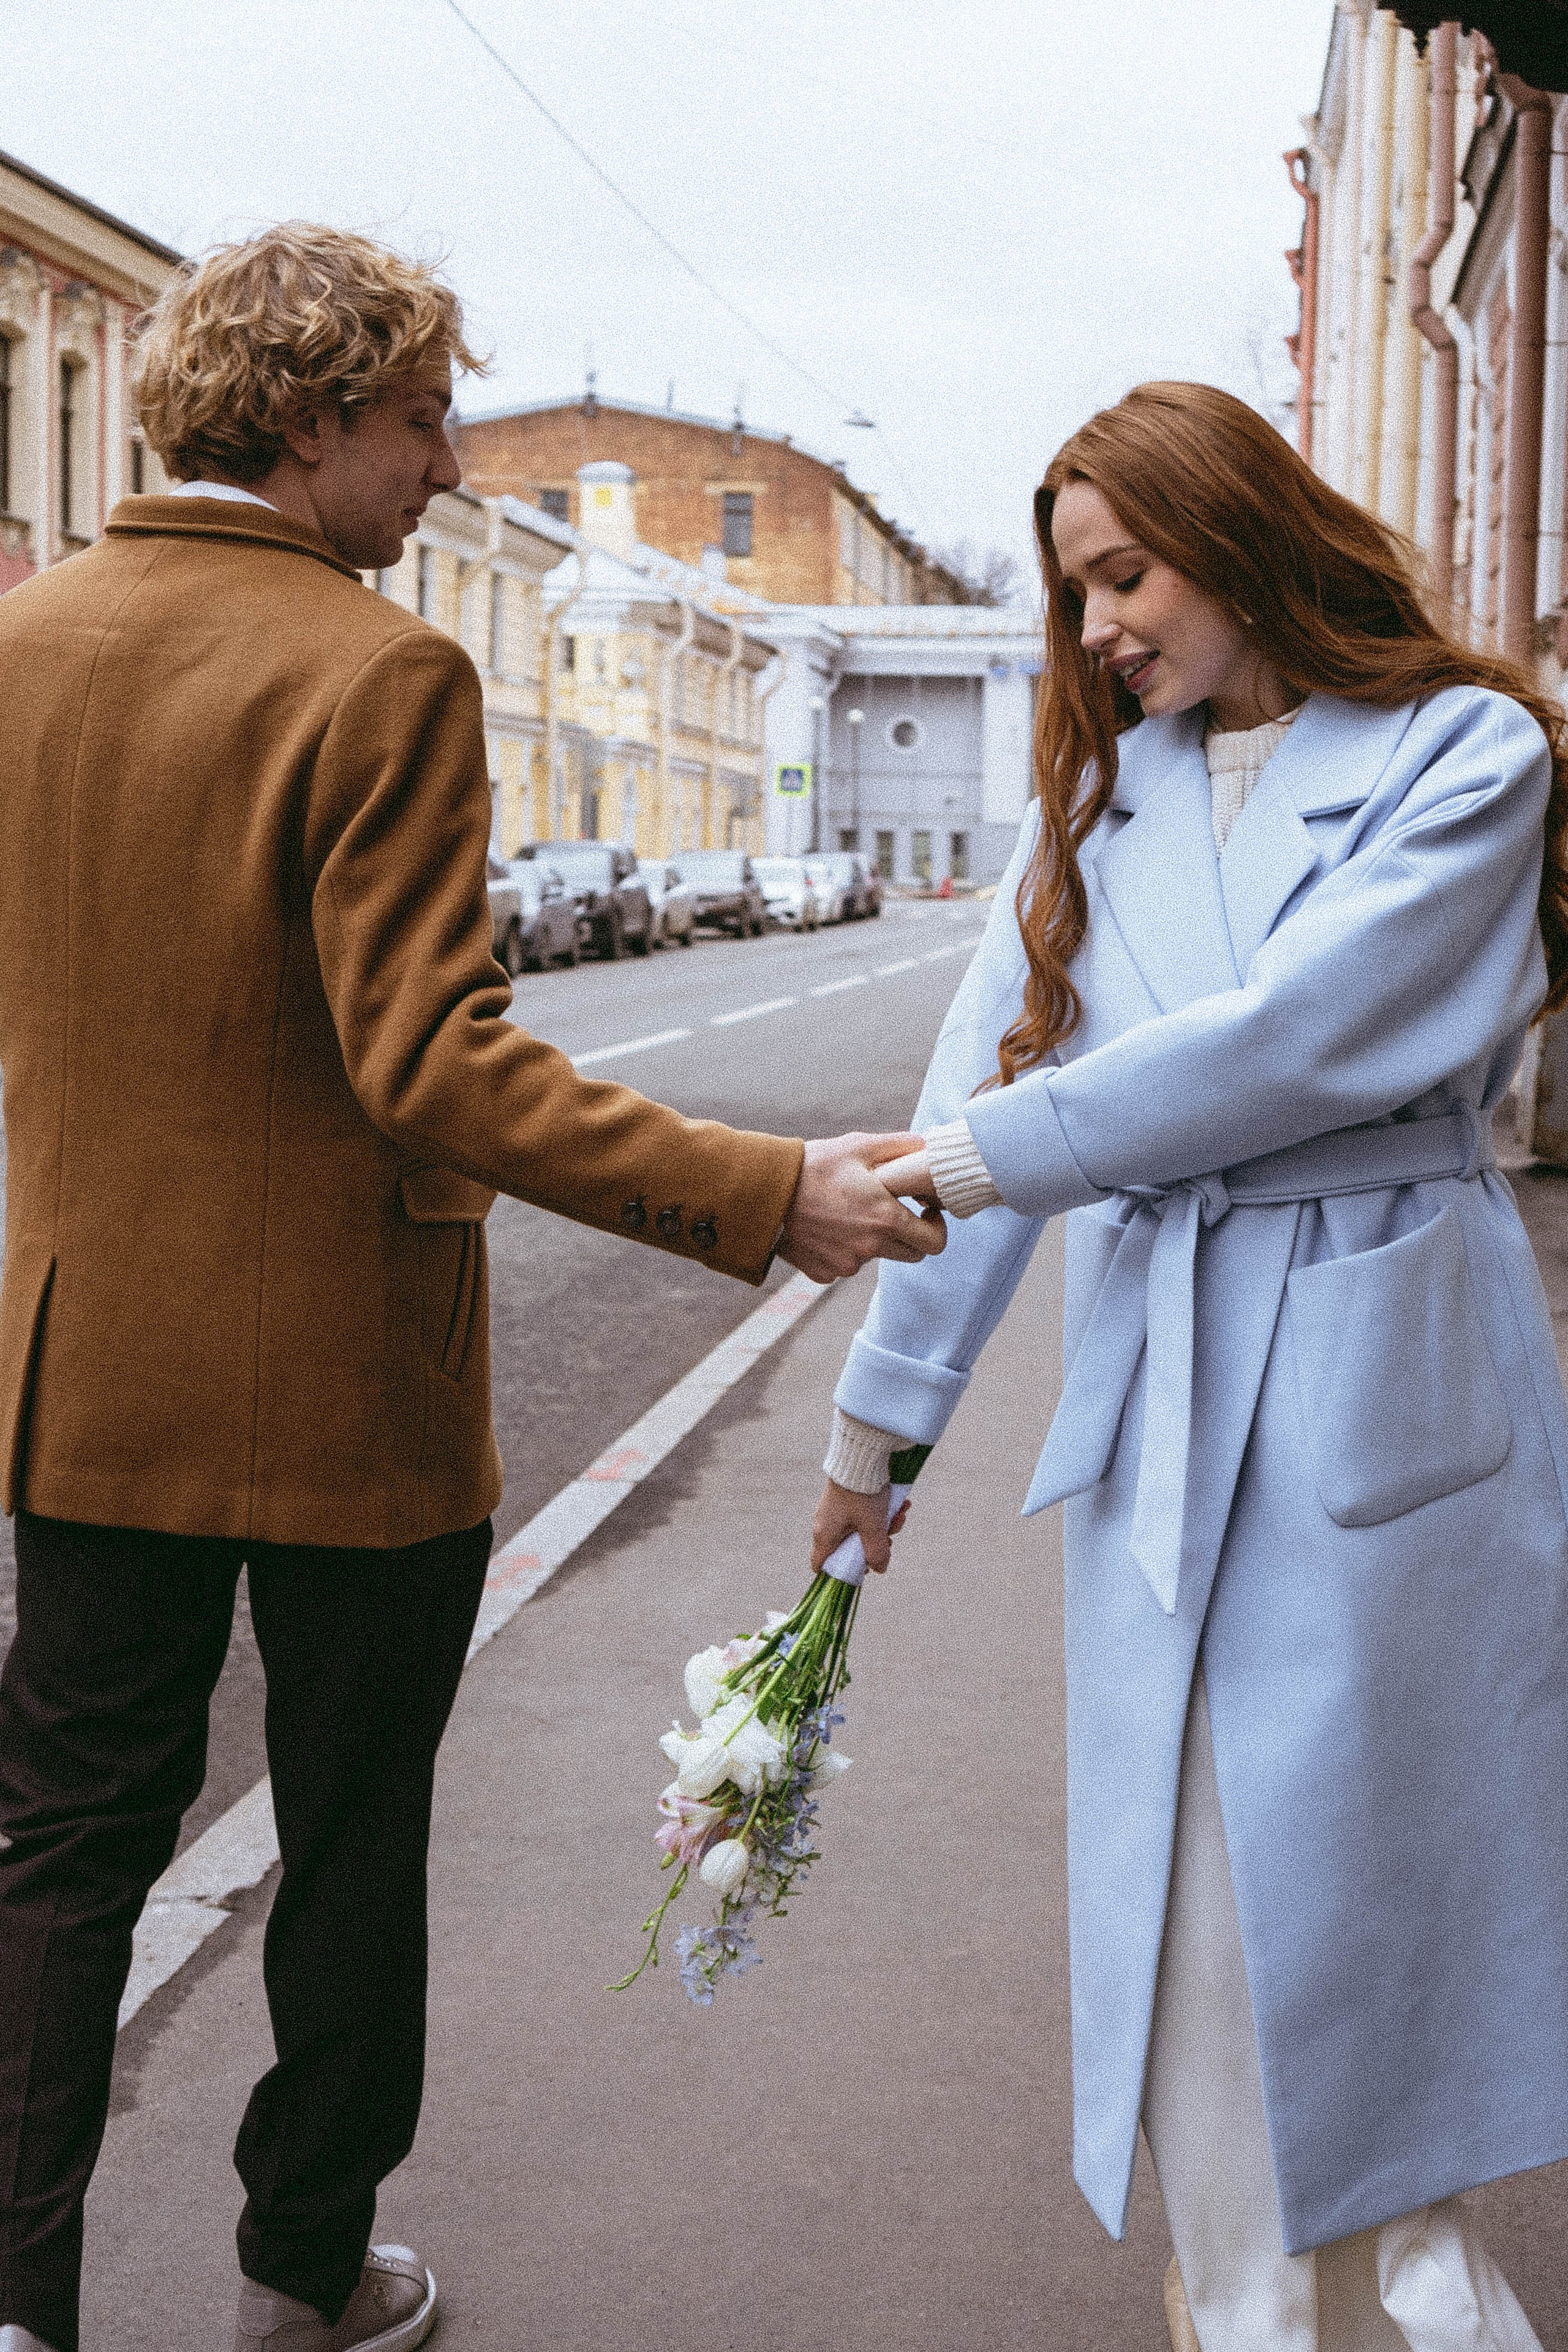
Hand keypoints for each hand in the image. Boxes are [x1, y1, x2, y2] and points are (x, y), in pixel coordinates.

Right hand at [778, 1133, 946, 1282]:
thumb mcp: (860, 1146)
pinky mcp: (824, 1273)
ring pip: (876, 1258)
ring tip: (847, 1211)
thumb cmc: (814, 1165)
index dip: (936, 1226)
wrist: (763, 1193)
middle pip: (911, 1254)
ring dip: (872, 1240)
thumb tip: (932, 1149)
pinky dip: (842, 1249)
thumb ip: (903, 1146)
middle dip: (909, 1234)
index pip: (935, 1242)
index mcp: (886, 1219)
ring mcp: (846, 1265)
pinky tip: (825, 1226)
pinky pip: (845, 1265)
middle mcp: (870, 1249)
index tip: (925, 1211)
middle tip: (892, 1211)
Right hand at [811, 1477, 911, 1574]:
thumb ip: (876, 1552)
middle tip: (889, 1538)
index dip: (840, 1572)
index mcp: (825, 1535)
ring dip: (884, 1526)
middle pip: (850, 1547)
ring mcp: (836, 1510)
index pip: (821, 1564)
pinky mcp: (847, 1498)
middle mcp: (826, 1523)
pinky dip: (881, 1512)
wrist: (861, 1455)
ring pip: (861, 1529)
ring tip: (900, 1514)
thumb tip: (879, 1569)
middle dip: (874, 1544)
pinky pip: (864, 1513)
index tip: (862, 1568)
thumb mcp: (873, 1527)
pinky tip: (900, 1505)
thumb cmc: (862, 1494)